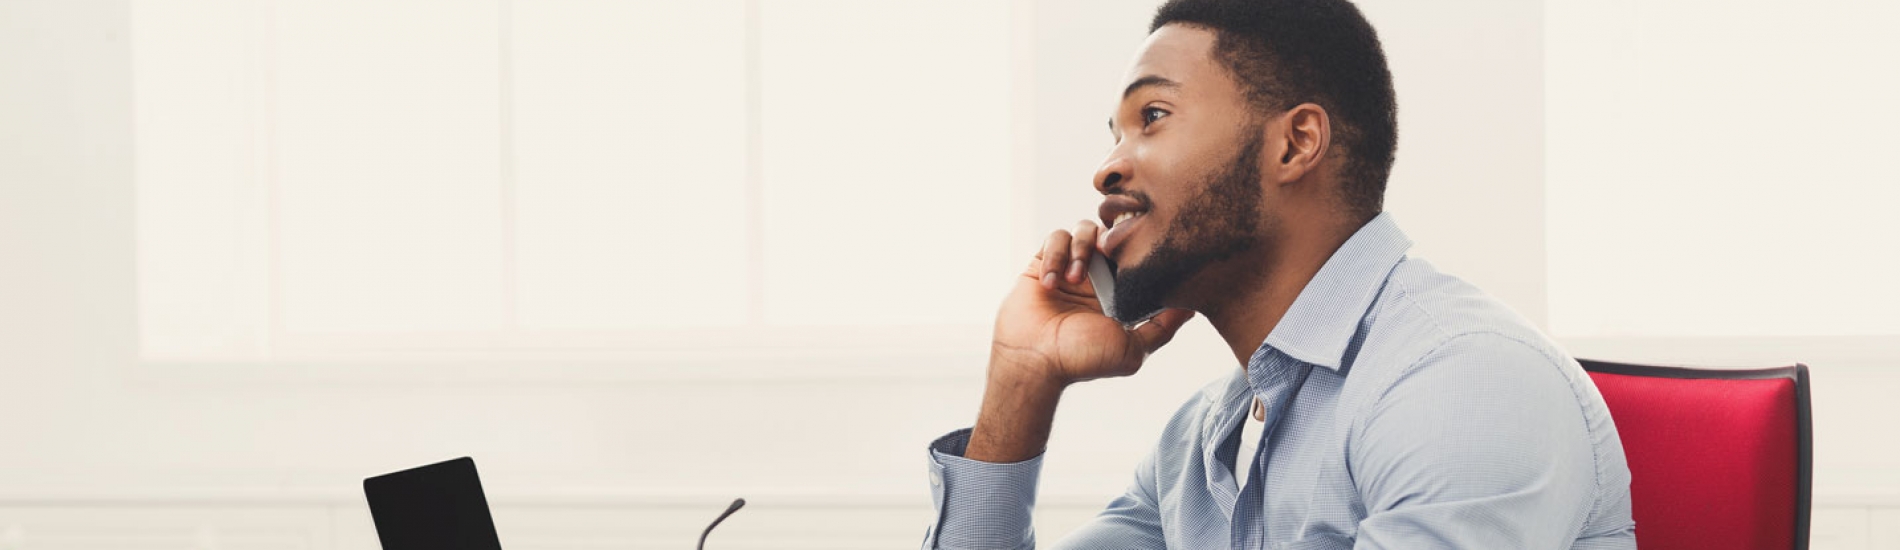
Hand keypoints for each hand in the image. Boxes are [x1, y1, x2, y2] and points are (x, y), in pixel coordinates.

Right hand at [991, 220, 1195, 387]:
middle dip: (1114, 237)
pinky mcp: (1043, 262)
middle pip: (1114, 232)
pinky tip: (1052, 283)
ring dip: (1082, 248)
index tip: (1143, 248)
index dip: (1142, 245)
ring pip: (1086, 228)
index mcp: (1121, 290)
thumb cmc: (1083, 360)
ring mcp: (1071, 266)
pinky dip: (1056, 255)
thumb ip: (1163, 326)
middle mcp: (1098, 275)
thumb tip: (1195, 306)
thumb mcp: (1134, 348)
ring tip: (1075, 278)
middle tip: (1109, 252)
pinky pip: (1055, 237)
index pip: (1138, 253)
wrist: (1035, 362)